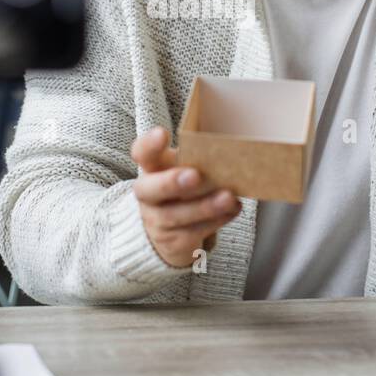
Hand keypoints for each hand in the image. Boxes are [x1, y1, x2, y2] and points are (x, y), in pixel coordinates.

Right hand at [130, 126, 239, 267]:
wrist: (170, 233)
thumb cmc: (184, 191)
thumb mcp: (186, 170)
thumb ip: (200, 162)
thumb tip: (233, 153)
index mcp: (152, 169)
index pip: (142, 153)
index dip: (149, 145)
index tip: (163, 134)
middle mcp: (148, 195)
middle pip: (149, 190)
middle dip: (171, 182)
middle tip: (194, 175)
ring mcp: (158, 221)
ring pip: (175, 215)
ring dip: (204, 206)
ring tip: (228, 197)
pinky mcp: (174, 242)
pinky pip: (193, 232)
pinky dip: (216, 220)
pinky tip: (232, 209)